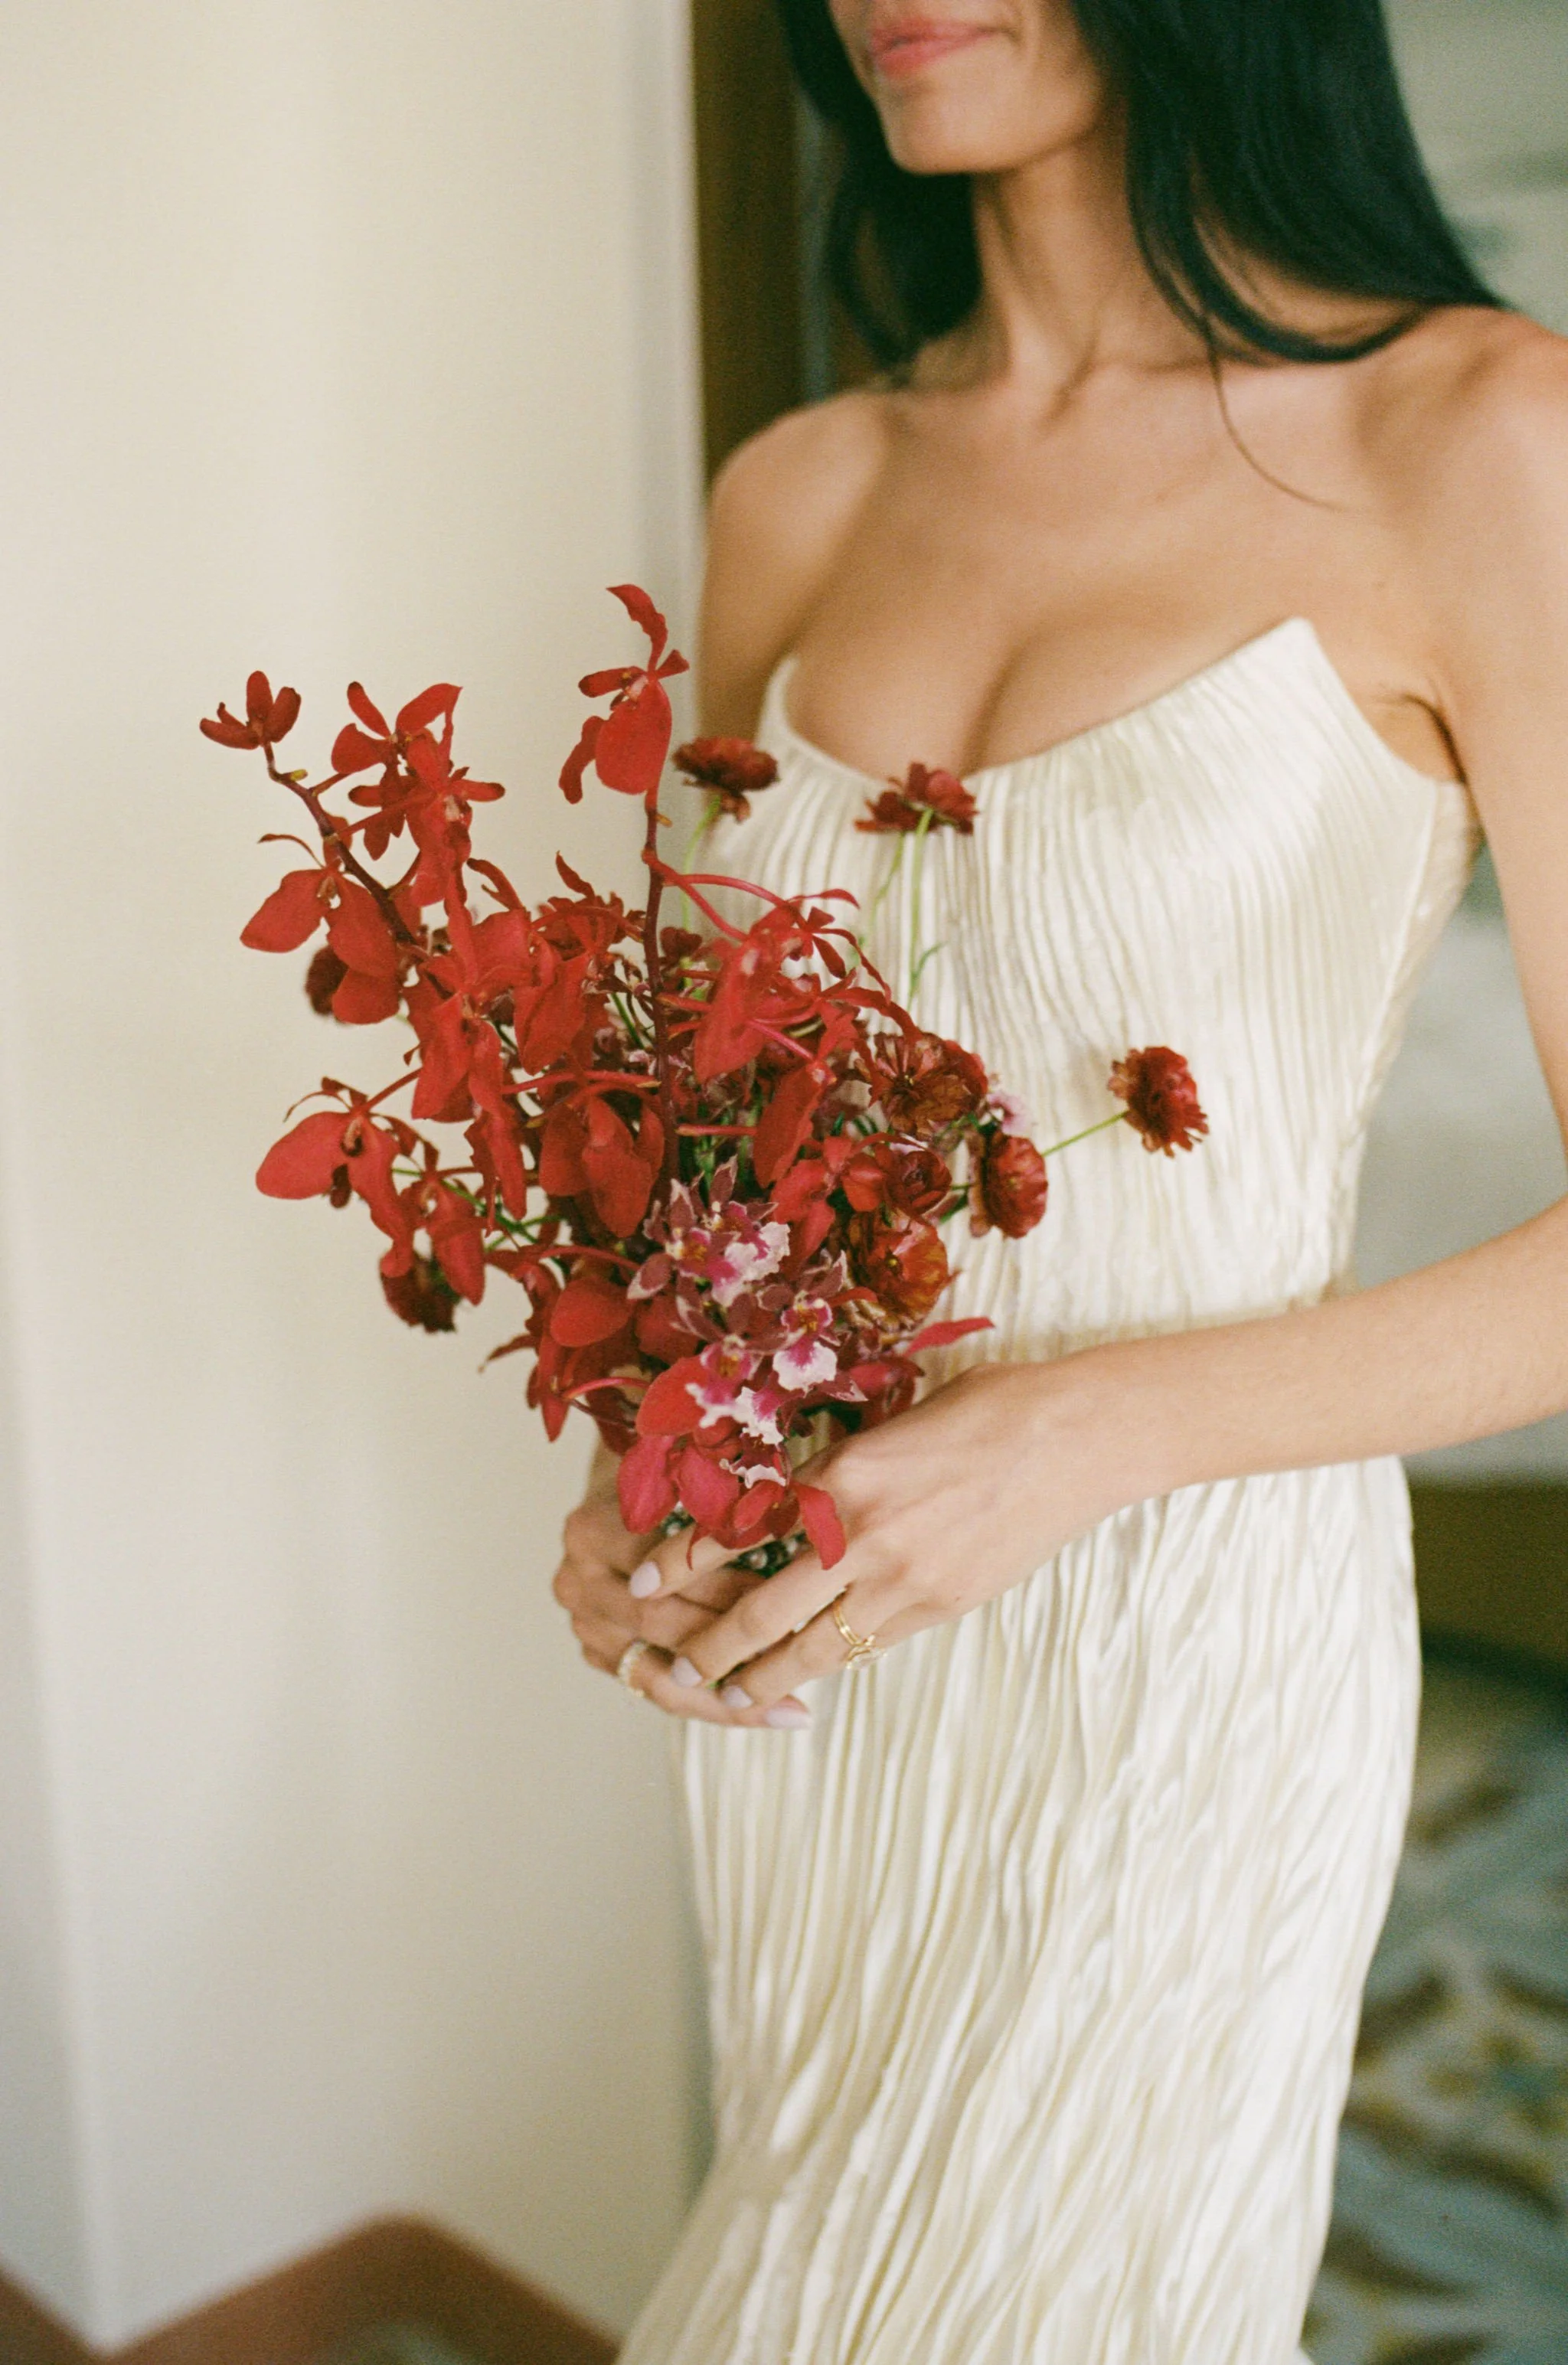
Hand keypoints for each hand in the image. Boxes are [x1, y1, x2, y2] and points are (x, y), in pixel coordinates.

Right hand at [550, 1489, 813, 1728]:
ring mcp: (583, 1624)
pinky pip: (658, 1692)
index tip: (791, 1597)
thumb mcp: (686, 1481)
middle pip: (661, 1623)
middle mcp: (577, 1581)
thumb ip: (715, 1506)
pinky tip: (763, 1714)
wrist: (622, 1497)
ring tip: (790, 1706)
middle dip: (733, 1640)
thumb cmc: (669, 1486)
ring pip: (659, 1677)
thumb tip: (786, 1533)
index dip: (727, 1585)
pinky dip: (712, 1705)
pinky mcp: (598, 1655)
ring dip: (730, 1692)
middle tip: (798, 1653)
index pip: (665, 1570)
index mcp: (593, 1530)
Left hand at [632, 1358, 1119, 1721]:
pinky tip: (807, 1676)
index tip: (641, 1580)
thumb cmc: (986, 1409)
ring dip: (763, 1677)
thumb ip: (835, 1467)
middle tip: (677, 1666)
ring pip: (813, 1648)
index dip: (682, 1563)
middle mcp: (860, 1535)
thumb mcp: (888, 1424)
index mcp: (838, 1475)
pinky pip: (867, 1646)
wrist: (1072, 1439)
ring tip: (729, 1695)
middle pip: (763, 1609)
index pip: (739, 1531)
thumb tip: (788, 1495)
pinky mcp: (940, 1606)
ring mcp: (902, 1580)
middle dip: (713, 1646)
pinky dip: (830, 1664)